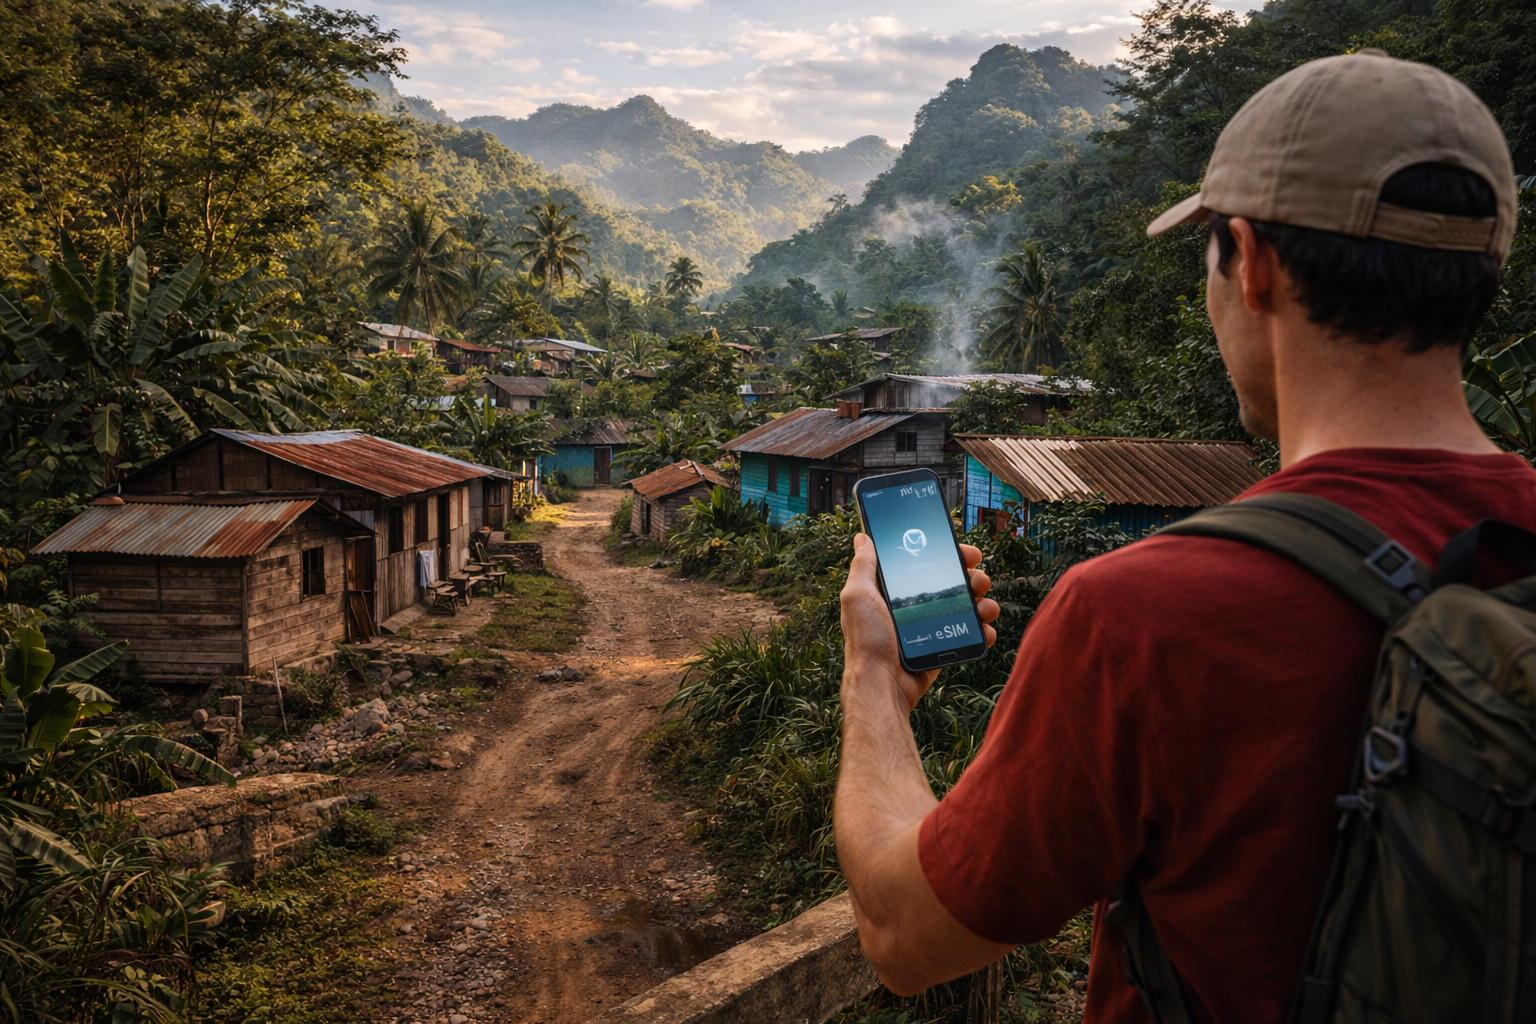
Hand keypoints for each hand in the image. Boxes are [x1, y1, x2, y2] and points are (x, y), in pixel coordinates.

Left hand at [840, 533, 999, 710]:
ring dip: (983, 602)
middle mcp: (915, 606)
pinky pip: (969, 634)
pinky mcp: (942, 647)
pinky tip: (985, 629)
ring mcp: (931, 627)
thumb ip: (863, 566)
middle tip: (977, 578)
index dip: (946, 553)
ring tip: (984, 606)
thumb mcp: (858, 596)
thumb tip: (863, 537)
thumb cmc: (866, 640)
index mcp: (896, 591)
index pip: (926, 563)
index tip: (962, 550)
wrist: (882, 684)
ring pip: (966, 606)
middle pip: (952, 583)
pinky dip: (982, 631)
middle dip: (971, 576)